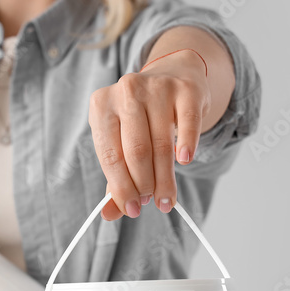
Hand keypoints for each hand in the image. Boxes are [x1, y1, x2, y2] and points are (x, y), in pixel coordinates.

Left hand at [88, 49, 210, 220]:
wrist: (172, 76)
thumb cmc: (140, 119)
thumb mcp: (121, 141)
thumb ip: (115, 178)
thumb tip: (108, 214)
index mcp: (101, 106)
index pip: (110, 155)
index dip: (121, 187)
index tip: (132, 210)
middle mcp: (126, 91)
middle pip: (136, 151)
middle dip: (144, 185)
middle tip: (152, 203)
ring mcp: (157, 87)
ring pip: (162, 143)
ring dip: (165, 178)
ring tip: (167, 199)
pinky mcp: (185, 89)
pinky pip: (188, 124)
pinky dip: (187, 145)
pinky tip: (184, 161)